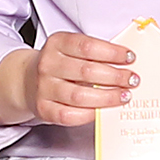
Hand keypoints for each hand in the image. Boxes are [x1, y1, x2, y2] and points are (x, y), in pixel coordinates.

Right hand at [0, 31, 137, 126]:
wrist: (27, 80)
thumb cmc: (58, 64)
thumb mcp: (70, 49)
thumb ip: (94, 53)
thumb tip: (126, 63)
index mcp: (57, 43)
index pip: (88, 47)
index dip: (112, 53)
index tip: (130, 57)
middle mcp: (48, 64)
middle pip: (87, 71)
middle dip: (116, 76)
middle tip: (133, 79)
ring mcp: (44, 88)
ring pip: (80, 95)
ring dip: (108, 97)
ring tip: (124, 96)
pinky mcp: (44, 109)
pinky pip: (70, 115)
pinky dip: (91, 114)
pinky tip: (104, 110)